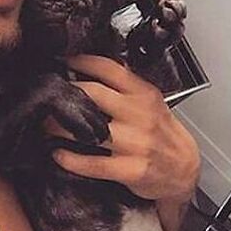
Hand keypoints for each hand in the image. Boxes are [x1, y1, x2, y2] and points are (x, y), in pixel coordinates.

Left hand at [47, 54, 200, 230]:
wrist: (184, 168)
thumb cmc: (162, 131)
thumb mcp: (150, 100)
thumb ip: (125, 85)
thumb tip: (90, 67)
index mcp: (143, 93)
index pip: (108, 68)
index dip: (81, 62)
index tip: (62, 61)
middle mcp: (139, 114)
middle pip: (93, 93)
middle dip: (65, 93)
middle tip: (48, 95)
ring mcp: (135, 143)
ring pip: (88, 129)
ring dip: (59, 127)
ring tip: (45, 124)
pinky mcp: (130, 169)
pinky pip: (93, 164)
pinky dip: (70, 159)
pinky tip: (58, 154)